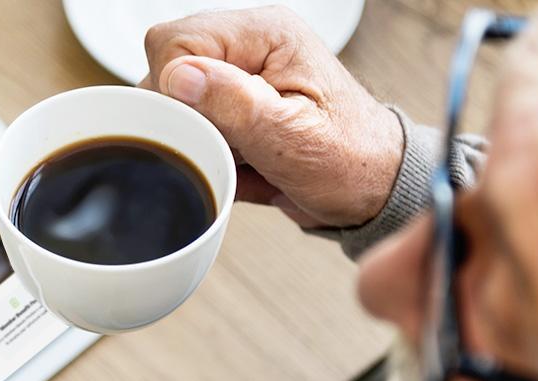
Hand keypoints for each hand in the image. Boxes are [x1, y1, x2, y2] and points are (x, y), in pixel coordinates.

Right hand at [142, 7, 403, 227]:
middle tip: (229, 147)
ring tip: (240, 156)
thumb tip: (178, 77)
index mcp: (265, 34)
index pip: (175, 43)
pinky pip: (187, 119)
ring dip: (194, 136)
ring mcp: (237, 72)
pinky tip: (238, 161)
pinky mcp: (231, 101)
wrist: (373, 187)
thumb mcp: (295, 139)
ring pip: (170, 96)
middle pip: (164, 66)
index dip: (173, 92)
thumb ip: (235, 105)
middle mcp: (247, 44)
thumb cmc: (352, 163)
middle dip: (184, 117)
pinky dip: (203, 147)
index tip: (203, 131)